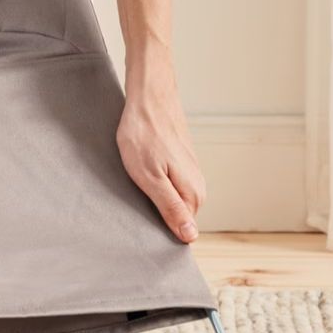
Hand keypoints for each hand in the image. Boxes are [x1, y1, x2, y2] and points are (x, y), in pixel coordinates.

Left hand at [115, 65, 204, 243]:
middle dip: (155, 210)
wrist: (149, 96)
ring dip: (153, 192)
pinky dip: (153, 178)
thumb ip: (171, 208)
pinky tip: (140, 167)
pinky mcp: (180, 159)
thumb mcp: (150, 177)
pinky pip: (168, 181)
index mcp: (193, 194)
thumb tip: (191, 237)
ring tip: (136, 179)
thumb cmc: (144, 134)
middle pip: (177, 214)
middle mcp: (197, 184)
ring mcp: (189, 170)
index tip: (140, 220)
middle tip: (134, 195)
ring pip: (171, 196)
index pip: (181, 230)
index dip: (158, 228)